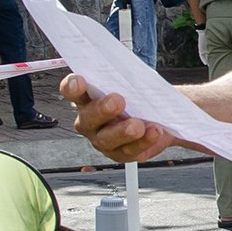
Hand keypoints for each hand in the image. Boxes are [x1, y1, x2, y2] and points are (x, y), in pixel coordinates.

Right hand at [60, 74, 180, 162]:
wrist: (159, 117)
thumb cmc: (138, 96)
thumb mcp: (134, 83)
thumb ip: (129, 79)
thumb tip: (137, 76)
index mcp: (88, 99)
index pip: (73, 92)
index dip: (72, 87)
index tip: (79, 81)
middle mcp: (90, 121)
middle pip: (88, 118)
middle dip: (101, 109)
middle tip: (117, 101)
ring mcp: (103, 140)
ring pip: (107, 139)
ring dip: (122, 132)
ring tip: (138, 125)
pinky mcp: (121, 154)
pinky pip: (130, 150)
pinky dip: (144, 141)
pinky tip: (154, 132)